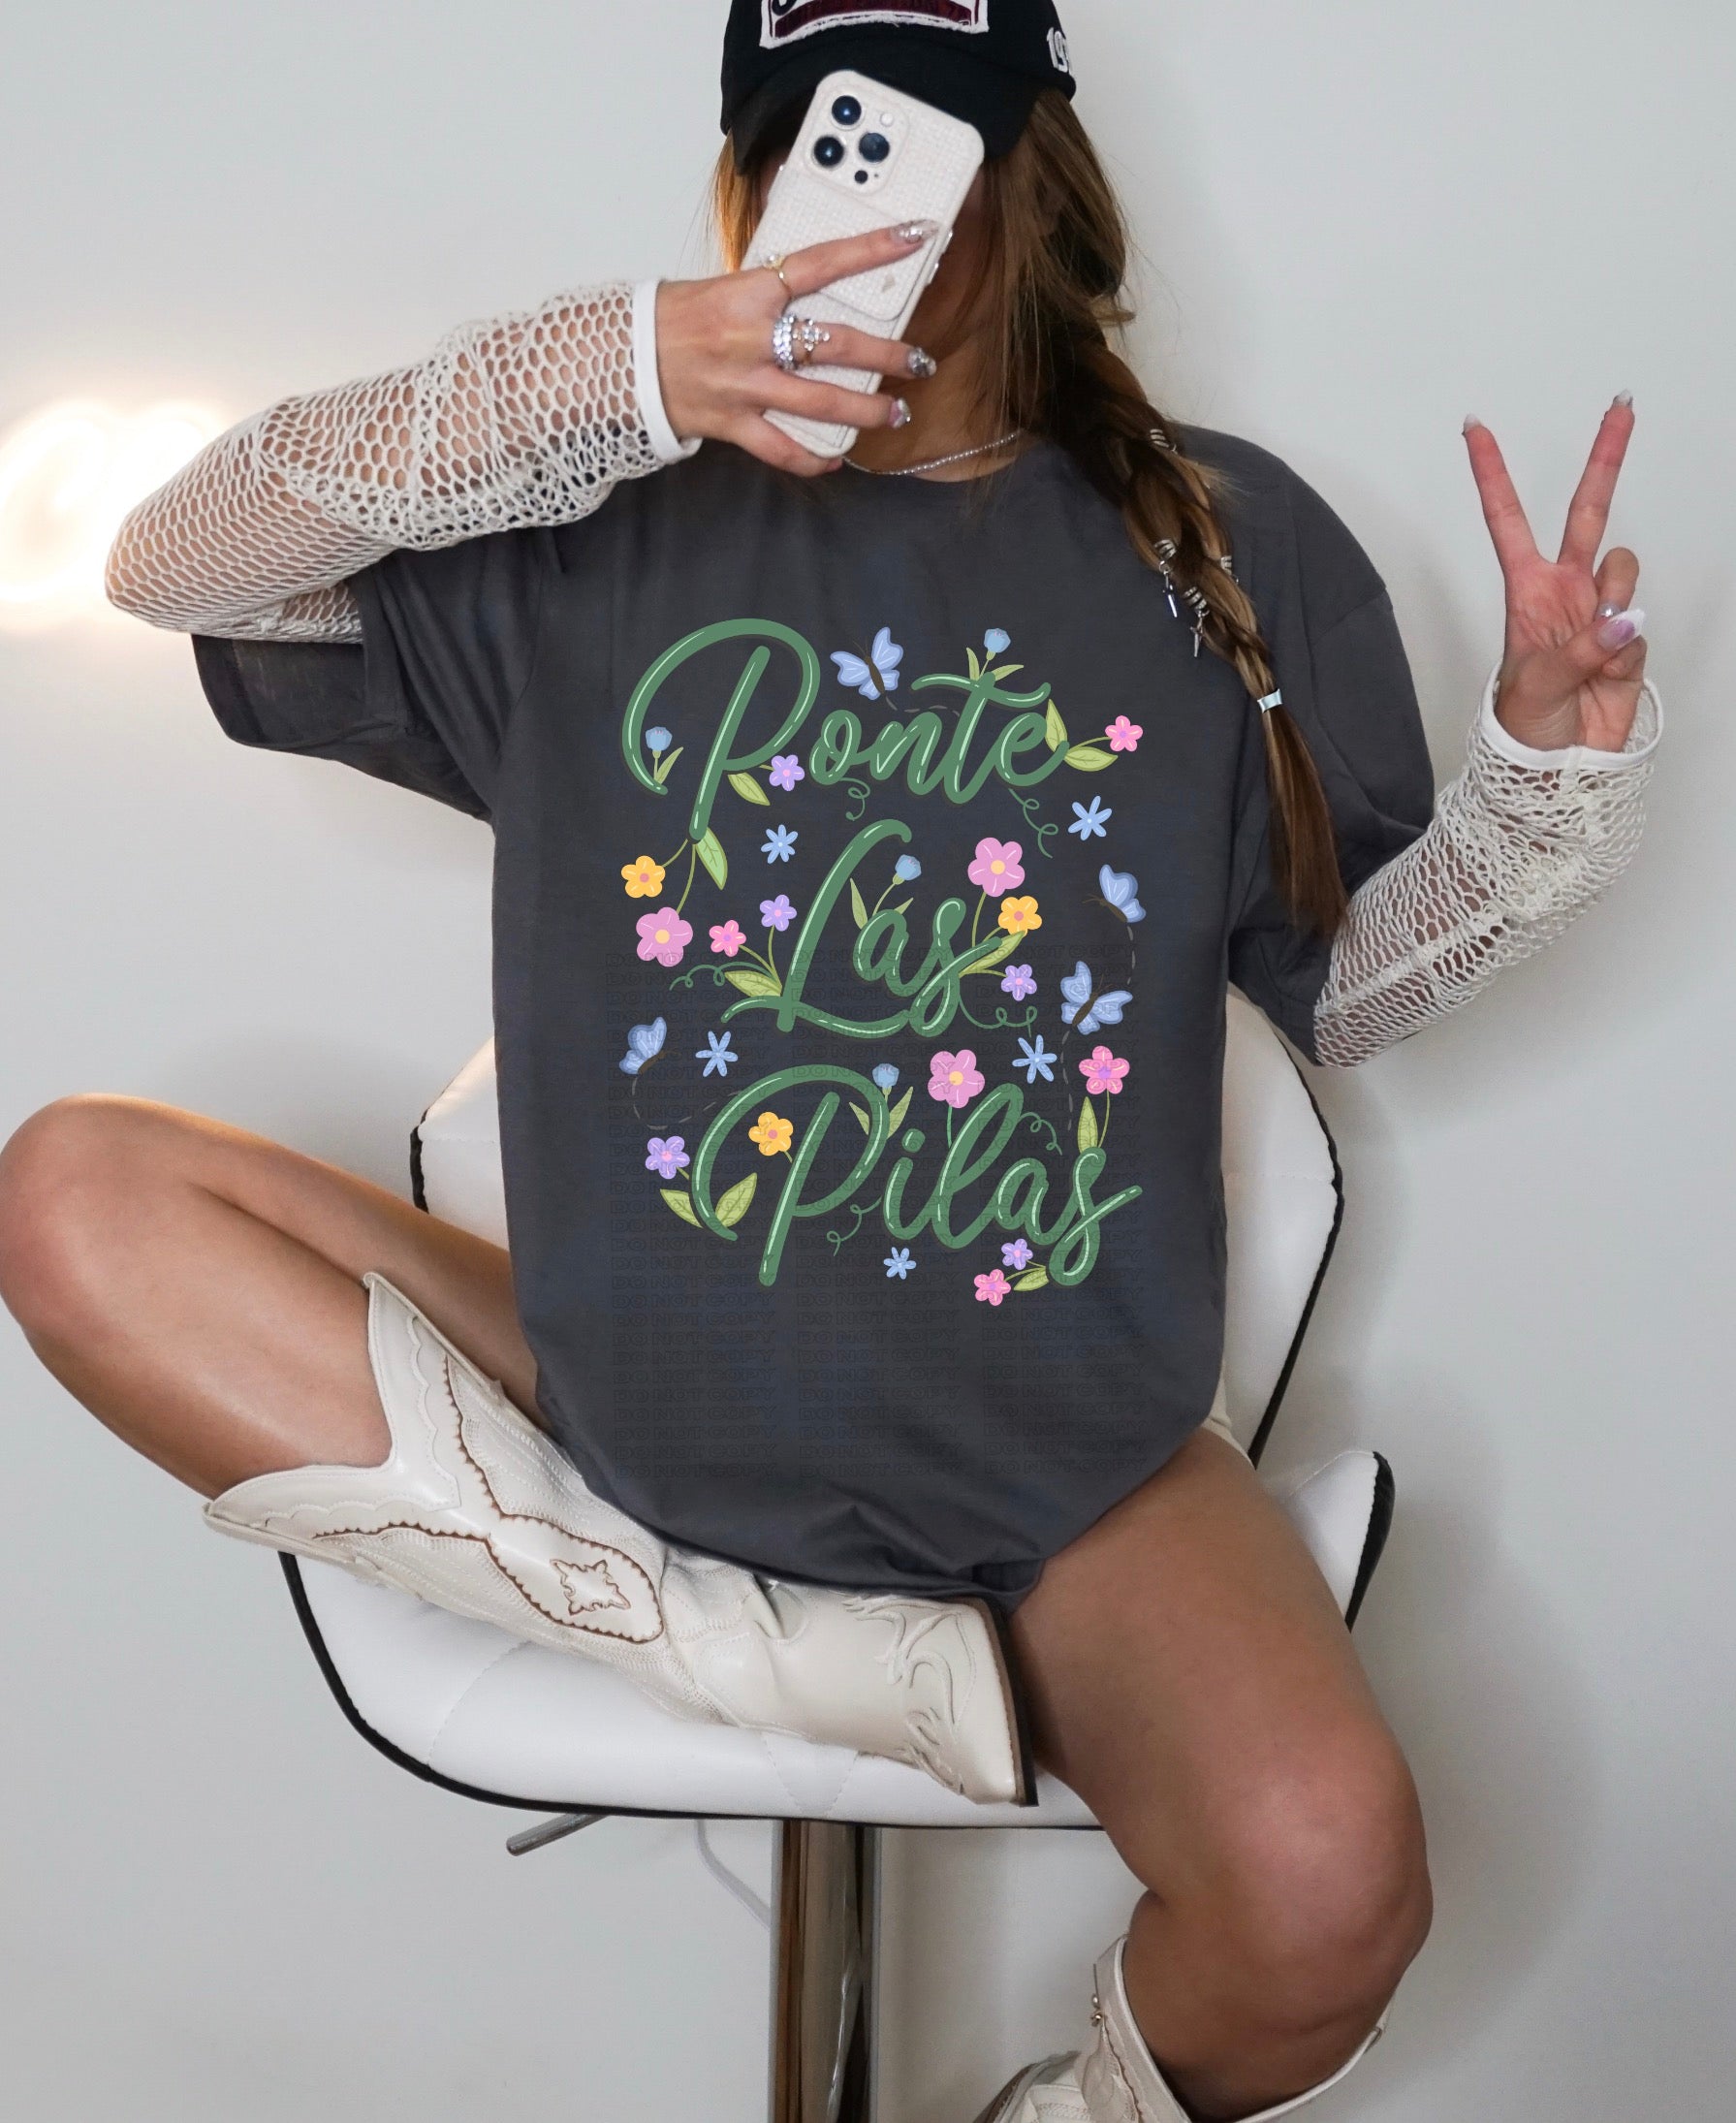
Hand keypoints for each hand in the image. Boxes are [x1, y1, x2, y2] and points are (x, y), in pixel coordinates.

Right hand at [655, 224, 938, 475]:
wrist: (622, 360)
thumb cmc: (673, 320)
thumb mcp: (724, 288)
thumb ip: (771, 292)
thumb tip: (818, 283)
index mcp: (750, 292)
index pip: (823, 263)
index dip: (872, 248)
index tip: (915, 235)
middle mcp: (752, 338)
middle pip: (836, 344)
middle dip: (887, 355)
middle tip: (919, 360)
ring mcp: (744, 385)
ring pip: (821, 401)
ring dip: (867, 410)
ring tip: (897, 412)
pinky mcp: (733, 424)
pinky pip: (782, 449)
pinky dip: (813, 459)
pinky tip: (836, 459)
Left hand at [1465, 399, 1648, 753]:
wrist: (1558, 767)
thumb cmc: (1524, 726)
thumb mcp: (1534, 683)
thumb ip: (1580, 646)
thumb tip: (1622, 618)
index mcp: (1525, 590)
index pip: (1506, 521)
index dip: (1492, 474)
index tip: (1475, 428)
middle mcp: (1564, 590)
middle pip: (1588, 510)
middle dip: (1606, 458)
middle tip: (1622, 407)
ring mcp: (1600, 610)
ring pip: (1622, 565)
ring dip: (1612, 597)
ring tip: (1591, 644)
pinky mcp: (1630, 637)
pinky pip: (1638, 622)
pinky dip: (1625, 647)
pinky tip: (1606, 671)